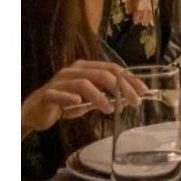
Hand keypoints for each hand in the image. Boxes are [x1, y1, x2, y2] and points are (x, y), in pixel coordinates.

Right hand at [21, 60, 146, 135]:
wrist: (36, 112)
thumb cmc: (65, 103)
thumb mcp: (90, 101)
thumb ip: (107, 97)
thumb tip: (129, 99)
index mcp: (86, 69)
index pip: (112, 69)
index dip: (129, 79)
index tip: (144, 91)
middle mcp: (73, 71)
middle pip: (102, 74)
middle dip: (121, 88)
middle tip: (133, 102)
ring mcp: (59, 82)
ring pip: (83, 83)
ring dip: (100, 96)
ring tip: (111, 109)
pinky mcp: (47, 94)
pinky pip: (58, 93)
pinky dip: (69, 97)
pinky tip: (78, 103)